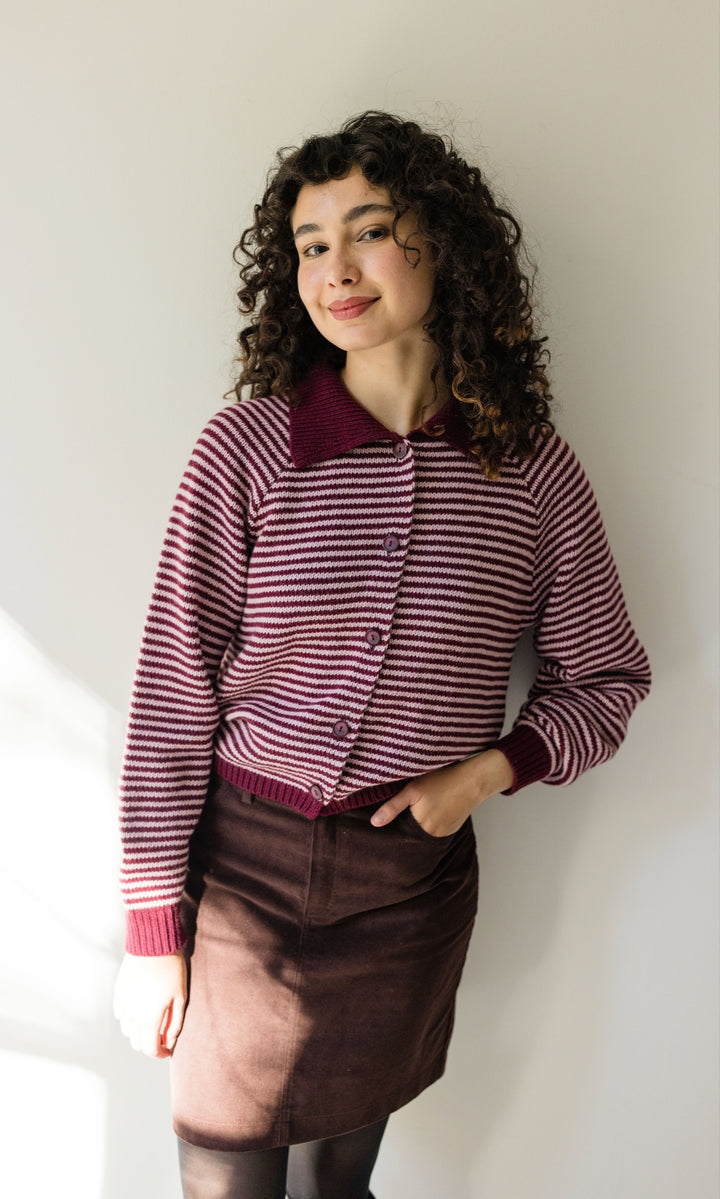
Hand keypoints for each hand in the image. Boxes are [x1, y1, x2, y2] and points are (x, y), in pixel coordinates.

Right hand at [113, 951, 187, 1057]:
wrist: (152, 943)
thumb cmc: (171, 969)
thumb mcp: (180, 997)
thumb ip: (174, 1023)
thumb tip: (169, 1041)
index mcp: (149, 1019)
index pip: (150, 1049)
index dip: (160, 1054)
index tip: (168, 1051)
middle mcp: (131, 1016)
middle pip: (136, 1043)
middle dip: (149, 1046)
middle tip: (161, 1038)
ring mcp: (122, 1004)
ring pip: (127, 1030)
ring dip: (138, 1033)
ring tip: (152, 1023)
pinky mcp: (118, 992)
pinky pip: (120, 1014)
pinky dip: (128, 1019)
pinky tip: (139, 1011)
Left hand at [370, 749, 513, 837]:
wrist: (475, 779)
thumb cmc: (442, 779)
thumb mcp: (413, 789)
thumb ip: (392, 808)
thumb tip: (374, 824)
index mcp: (421, 827)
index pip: (400, 833)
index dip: (393, 826)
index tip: (390, 818)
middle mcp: (433, 835)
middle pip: (412, 833)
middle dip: (406, 825)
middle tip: (406, 808)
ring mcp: (445, 833)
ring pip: (424, 831)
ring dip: (419, 823)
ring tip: (420, 807)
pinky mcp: (453, 828)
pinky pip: (436, 829)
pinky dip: (431, 822)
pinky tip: (433, 808)